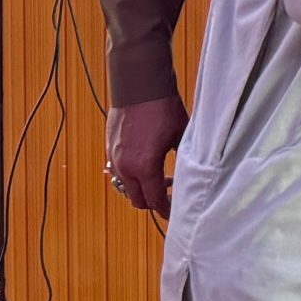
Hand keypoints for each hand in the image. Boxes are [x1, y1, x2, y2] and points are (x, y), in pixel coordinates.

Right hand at [105, 95, 188, 217]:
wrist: (139, 86)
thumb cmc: (163, 109)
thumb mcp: (180, 136)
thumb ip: (182, 160)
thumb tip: (191, 174)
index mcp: (145, 167)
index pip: (155, 201)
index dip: (166, 211)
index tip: (175, 214)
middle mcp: (125, 167)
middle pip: (137, 200)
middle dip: (154, 202)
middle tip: (170, 193)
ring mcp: (114, 158)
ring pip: (126, 186)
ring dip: (142, 188)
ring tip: (160, 175)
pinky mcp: (109, 148)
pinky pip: (119, 171)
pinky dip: (132, 175)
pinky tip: (146, 163)